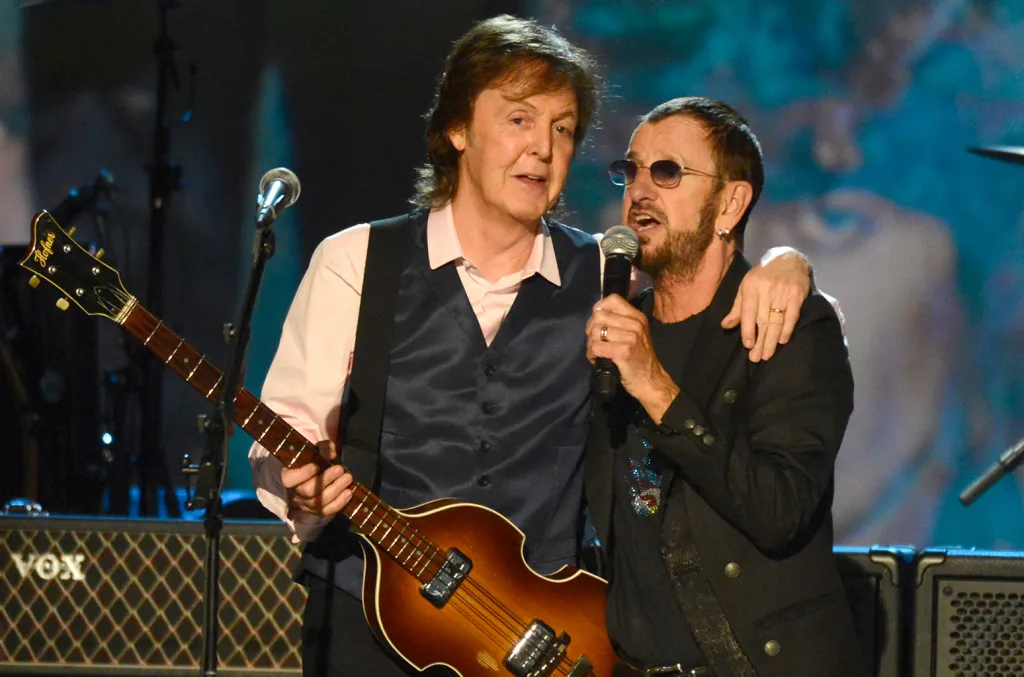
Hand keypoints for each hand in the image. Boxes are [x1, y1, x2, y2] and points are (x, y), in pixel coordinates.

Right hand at [282, 440, 353, 517]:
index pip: (289, 479)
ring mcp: (305, 504)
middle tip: (340, 469)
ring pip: (318, 503)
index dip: (302, 474)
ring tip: (348, 478)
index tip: (316, 466)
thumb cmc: (314, 459)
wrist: (319, 472)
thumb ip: (323, 448)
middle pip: (307, 491)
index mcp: (289, 476)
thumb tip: (331, 454)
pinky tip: (348, 493)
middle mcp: (295, 493)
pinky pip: (327, 511)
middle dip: (326, 480)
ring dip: (336, 490)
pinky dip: (339, 503)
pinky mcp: (316, 511)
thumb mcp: (317, 449)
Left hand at [586, 294, 678, 422]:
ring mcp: (630, 337)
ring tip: (596, 352)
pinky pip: (596, 346)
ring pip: (595, 331)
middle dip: (591, 330)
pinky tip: (596, 359)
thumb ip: (620, 323)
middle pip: (599, 316)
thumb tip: (596, 315)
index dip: (599, 308)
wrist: (651, 381)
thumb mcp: (635, 334)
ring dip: (590, 344)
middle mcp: (635, 324)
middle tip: (595, 342)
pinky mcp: (623, 351)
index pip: (613, 299)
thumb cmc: (639, 359)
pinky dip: (591, 354)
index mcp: (637, 317)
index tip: (597, 322)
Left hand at [722, 246, 811, 361]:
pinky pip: (792, 316)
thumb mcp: (746, 286)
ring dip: (772, 340)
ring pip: (777, 321)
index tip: (748, 345)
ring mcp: (784, 293)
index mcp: (751, 287)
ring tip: (767, 355)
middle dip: (760, 341)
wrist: (788, 258)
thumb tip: (725, 326)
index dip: (748, 330)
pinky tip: (782, 341)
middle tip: (756, 358)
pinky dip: (787, 330)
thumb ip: (737, 307)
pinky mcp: (798, 295)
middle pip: (763, 320)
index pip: (749, 312)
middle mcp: (767, 290)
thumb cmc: (762, 275)